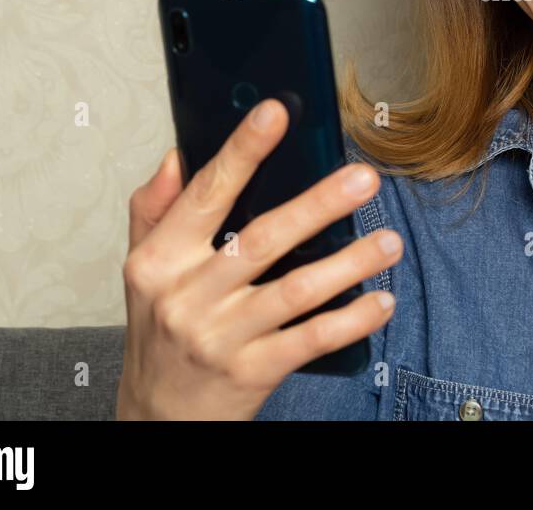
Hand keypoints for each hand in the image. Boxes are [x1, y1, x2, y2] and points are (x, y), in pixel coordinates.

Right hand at [116, 99, 400, 419]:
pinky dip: (351, 320)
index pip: (206, 194)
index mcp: (159, 260)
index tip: (277, 113)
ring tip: (390, 240)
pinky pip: (311, 340)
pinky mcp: (252, 373)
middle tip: (364, 179)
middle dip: (318, 205)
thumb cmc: (159, 333)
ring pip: (295, 291)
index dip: (243, 151)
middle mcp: (187, 296)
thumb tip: (177, 155)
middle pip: (262, 240)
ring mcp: (221, 337)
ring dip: (350, 264)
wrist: (157, 419)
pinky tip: (381, 301)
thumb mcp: (142, 271)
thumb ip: (155, 210)